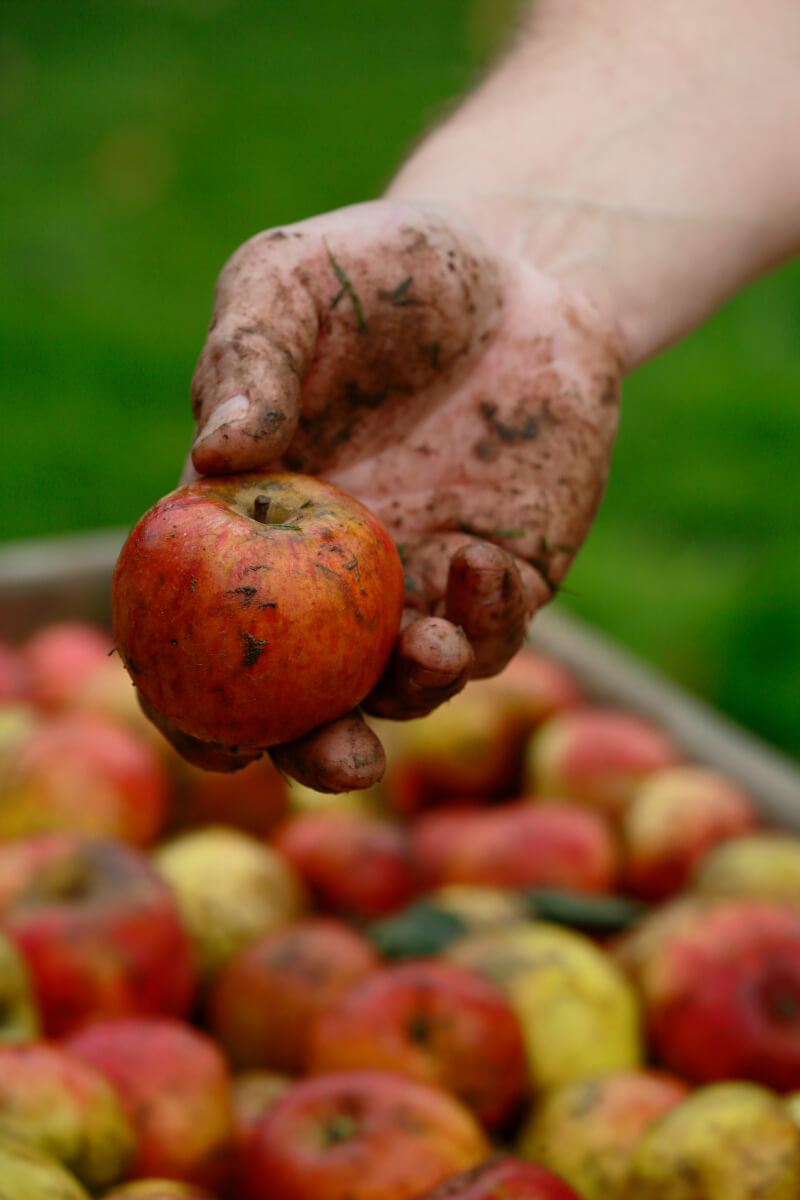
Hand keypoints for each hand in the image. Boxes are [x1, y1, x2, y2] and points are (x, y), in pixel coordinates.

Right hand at [178, 199, 619, 789]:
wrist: (518, 269)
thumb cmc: (382, 272)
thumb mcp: (294, 280)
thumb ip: (249, 357)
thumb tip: (216, 452)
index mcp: (250, 523)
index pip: (201, 634)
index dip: (193, 701)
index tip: (215, 738)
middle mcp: (327, 574)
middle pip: (309, 694)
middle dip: (320, 747)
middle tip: (344, 760)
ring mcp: (416, 583)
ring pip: (406, 682)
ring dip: (414, 689)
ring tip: (430, 647)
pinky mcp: (500, 578)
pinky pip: (492, 634)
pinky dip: (487, 625)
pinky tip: (485, 565)